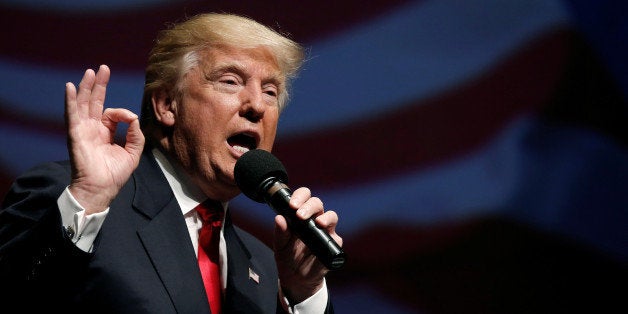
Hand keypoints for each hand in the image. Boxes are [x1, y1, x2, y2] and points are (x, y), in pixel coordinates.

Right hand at [65, 65, 144, 213]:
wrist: (101, 189)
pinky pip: (72, 115)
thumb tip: (133, 117)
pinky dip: (71, 101)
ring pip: (83, 104)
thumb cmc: (115, 174)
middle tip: (102, 68)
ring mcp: (82, 131)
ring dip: (86, 87)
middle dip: (99, 85)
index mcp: (105, 132)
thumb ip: (136, 133)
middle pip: (94, 102)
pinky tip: (71, 88)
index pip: (112, 114)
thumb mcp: (133, 151)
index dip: (123, 113)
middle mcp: (92, 129)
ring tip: (90, 72)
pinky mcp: (76, 135)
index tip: (131, 118)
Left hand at [273, 187, 342, 302]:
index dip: (300, 196)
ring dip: (325, 217)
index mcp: (300, 215)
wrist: (296, 278)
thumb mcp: (280, 245)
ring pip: (331, 216)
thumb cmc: (288, 257)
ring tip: (318, 223)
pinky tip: (324, 240)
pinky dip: (331, 237)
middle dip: (309, 206)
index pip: (303, 197)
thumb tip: (279, 218)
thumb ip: (280, 232)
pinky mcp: (333, 244)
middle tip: (299, 215)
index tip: (292, 204)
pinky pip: (336, 238)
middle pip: (317, 204)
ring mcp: (325, 231)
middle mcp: (314, 219)